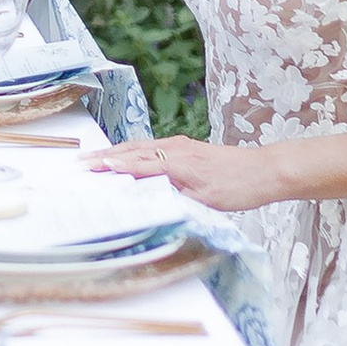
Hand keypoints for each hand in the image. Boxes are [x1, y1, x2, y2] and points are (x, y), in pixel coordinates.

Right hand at [92, 131, 274, 212]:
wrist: (265, 171)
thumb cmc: (238, 186)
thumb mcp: (205, 198)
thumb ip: (174, 194)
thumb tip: (146, 196)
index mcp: (177, 161)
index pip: (137, 164)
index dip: (113, 167)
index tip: (90, 168)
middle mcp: (176, 149)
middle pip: (133, 151)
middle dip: (105, 156)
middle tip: (81, 162)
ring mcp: (181, 146)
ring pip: (141, 147)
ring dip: (116, 152)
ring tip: (94, 158)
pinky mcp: (186, 148)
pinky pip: (151, 147)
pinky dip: (132, 151)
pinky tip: (127, 156)